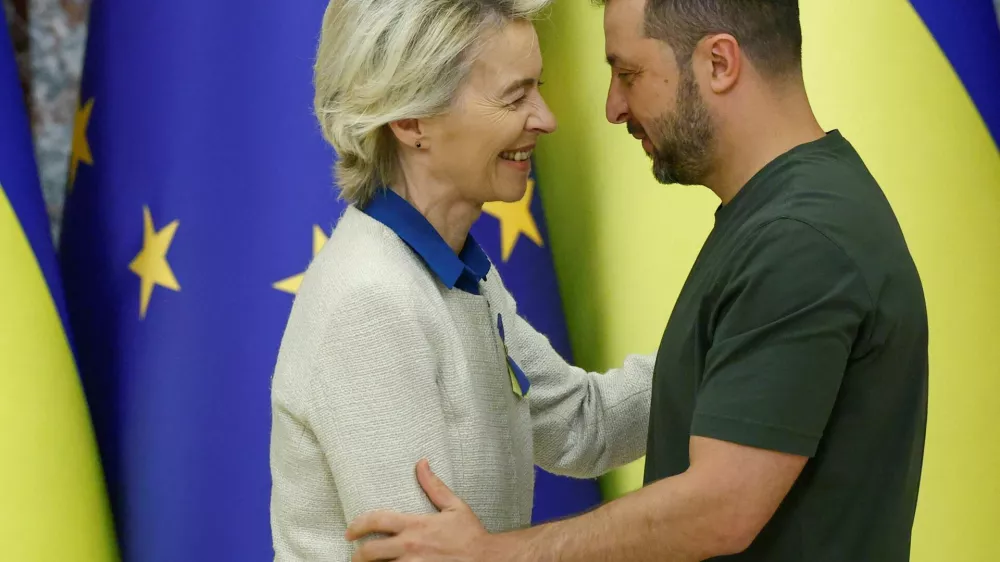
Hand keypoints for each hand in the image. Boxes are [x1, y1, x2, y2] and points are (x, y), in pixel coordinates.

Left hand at [346, 459, 513, 560]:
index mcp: (416, 525)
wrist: (487, 559)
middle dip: (357, 555)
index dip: (358, 525)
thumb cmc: (470, 534)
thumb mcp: (454, 506)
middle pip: (370, 552)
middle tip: (355, 555)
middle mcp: (410, 547)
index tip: (350, 531)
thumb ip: (434, 486)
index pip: (377, 521)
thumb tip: (421, 463)